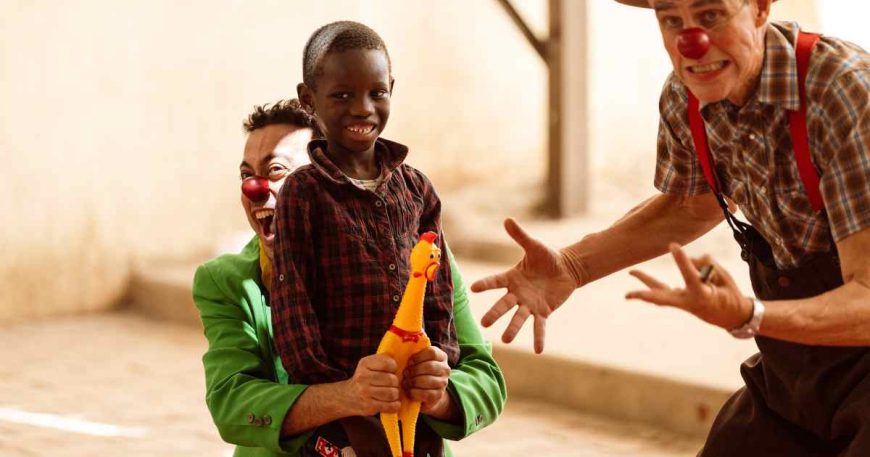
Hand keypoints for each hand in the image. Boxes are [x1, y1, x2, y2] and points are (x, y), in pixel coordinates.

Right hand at [344, 354, 399, 415]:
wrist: (346, 397)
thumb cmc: (364, 379)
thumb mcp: (369, 364)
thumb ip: (383, 358)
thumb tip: (398, 355)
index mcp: (365, 364)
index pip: (388, 363)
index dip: (394, 368)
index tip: (391, 371)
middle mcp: (363, 377)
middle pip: (392, 380)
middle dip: (395, 383)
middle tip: (392, 384)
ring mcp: (365, 393)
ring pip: (393, 393)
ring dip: (395, 394)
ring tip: (391, 393)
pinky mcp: (368, 407)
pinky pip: (391, 406)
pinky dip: (395, 405)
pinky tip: (392, 403)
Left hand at [403, 347, 453, 418]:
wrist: (429, 393)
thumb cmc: (420, 372)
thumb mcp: (420, 360)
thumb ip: (415, 351)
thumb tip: (403, 341)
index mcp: (441, 357)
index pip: (432, 352)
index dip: (418, 357)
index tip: (409, 361)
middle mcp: (445, 369)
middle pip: (429, 366)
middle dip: (414, 370)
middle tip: (405, 373)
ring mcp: (443, 383)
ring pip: (427, 380)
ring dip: (413, 381)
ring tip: (406, 382)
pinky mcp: (438, 395)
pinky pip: (425, 393)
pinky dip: (414, 392)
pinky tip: (409, 390)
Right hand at [470, 218, 576, 352]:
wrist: (566, 269)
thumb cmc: (547, 257)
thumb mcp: (534, 246)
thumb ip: (520, 236)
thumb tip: (507, 219)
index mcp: (512, 277)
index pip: (495, 282)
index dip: (485, 285)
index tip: (473, 289)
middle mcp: (517, 293)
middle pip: (503, 305)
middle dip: (494, 314)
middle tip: (484, 324)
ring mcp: (529, 304)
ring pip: (519, 318)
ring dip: (512, 329)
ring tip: (505, 340)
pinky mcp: (543, 311)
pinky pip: (539, 326)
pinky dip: (538, 337)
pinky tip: (538, 350)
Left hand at [625, 243, 752, 329]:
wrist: (734, 316)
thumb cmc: (730, 296)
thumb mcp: (724, 278)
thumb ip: (707, 265)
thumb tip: (691, 260)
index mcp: (703, 297)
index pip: (690, 277)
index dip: (682, 261)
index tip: (673, 245)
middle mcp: (688, 302)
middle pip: (663, 298)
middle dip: (646, 295)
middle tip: (628, 295)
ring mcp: (682, 303)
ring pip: (659, 293)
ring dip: (646, 280)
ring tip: (631, 272)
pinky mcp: (680, 301)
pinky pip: (662, 290)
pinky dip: (657, 281)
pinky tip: (642, 274)